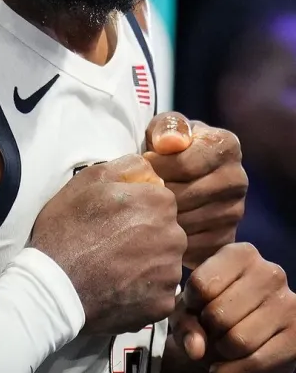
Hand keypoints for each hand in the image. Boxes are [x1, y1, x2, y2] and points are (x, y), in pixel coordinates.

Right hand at [31, 154, 185, 334]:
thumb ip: (126, 167)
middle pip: (166, 231)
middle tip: (110, 244)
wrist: (55, 287)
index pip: (160, 200)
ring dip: (145, 264)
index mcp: (158, 203)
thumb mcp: (87, 181)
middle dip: (144, 235)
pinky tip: (116, 288)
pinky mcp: (162, 304)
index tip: (114, 219)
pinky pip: (157, 292)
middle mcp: (174, 236)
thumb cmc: (66, 230)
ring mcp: (169, 273)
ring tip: (111, 268)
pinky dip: (141, 292)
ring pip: (163, 262)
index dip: (135, 208)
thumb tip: (149, 170)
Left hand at [143, 112, 246, 267]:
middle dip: (155, 194)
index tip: (141, 165)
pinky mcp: (224, 239)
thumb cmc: (164, 147)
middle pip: (186, 196)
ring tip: (141, 207)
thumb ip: (167, 127)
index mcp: (226, 146)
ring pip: (187, 222)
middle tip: (136, 191)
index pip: (185, 164)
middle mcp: (237, 179)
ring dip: (159, 218)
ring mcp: (234, 212)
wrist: (173, 176)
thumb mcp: (162, 128)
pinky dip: (169, 240)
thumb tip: (171, 143)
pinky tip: (154, 227)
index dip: (156, 166)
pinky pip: (192, 246)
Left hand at [172, 242, 295, 372]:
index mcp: (240, 254)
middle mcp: (270, 272)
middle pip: (218, 313)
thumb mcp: (188, 311)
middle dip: (207, 332)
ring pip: (238, 340)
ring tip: (221, 348)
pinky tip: (225, 372)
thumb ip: (185, 325)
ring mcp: (289, 303)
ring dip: (220, 354)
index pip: (201, 285)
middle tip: (212, 333)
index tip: (196, 308)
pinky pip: (257, 362)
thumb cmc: (209, 314)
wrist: (239, 344)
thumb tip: (197, 350)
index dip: (190, 305)